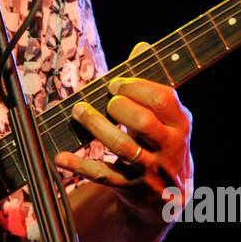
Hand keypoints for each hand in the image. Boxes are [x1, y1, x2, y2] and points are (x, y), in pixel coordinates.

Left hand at [54, 42, 193, 212]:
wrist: (170, 194)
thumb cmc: (160, 141)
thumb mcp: (165, 115)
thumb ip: (150, 82)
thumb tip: (141, 46)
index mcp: (179, 123)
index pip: (163, 99)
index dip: (136, 86)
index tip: (114, 82)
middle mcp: (169, 148)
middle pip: (144, 123)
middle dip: (119, 106)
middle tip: (104, 99)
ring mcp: (150, 170)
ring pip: (123, 148)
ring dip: (97, 128)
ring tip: (79, 111)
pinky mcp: (131, 188)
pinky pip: (103, 175)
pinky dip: (79, 165)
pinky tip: (61, 156)